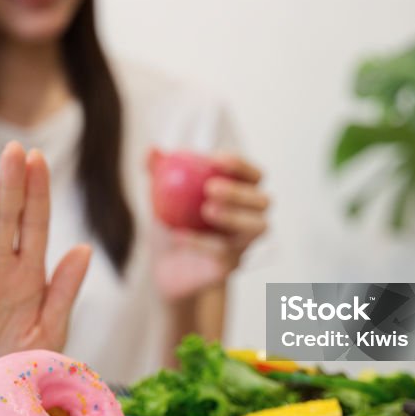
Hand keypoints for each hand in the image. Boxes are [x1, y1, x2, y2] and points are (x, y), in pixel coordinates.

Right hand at [0, 142, 91, 402]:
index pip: (35, 223)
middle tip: (15, 148)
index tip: (40, 159)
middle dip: (12, 182)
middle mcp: (1, 268)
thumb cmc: (18, 369)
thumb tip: (84, 248)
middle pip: (7, 215)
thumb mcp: (49, 331)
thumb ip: (64, 291)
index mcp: (31, 275)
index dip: (37, 192)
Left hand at [150, 151, 268, 300]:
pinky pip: (225, 254)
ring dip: (235, 216)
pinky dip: (202, 243)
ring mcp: (244, 244)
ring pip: (258, 228)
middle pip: (262, 201)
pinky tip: (179, 235)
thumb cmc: (171, 222)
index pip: (253, 175)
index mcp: (241, 193)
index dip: (240, 165)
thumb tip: (152, 149)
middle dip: (240, 191)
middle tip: (211, 188)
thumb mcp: (160, 195)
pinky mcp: (232, 265)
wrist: (165, 266)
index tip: (214, 159)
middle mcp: (251, 217)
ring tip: (206, 210)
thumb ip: (158, 171)